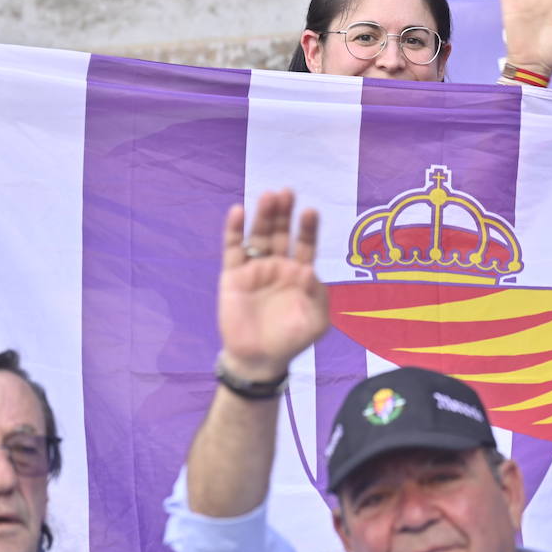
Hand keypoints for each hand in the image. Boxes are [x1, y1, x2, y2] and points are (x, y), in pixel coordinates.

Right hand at [217, 190, 328, 382]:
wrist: (259, 360)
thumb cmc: (291, 340)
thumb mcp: (316, 322)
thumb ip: (319, 296)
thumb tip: (310, 271)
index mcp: (299, 273)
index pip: (304, 244)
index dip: (307, 228)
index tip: (310, 211)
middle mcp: (277, 265)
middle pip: (281, 233)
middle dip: (284, 213)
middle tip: (286, 192)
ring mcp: (255, 269)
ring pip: (258, 236)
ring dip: (263, 216)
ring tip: (268, 196)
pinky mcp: (233, 276)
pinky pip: (233, 249)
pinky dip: (234, 231)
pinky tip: (237, 212)